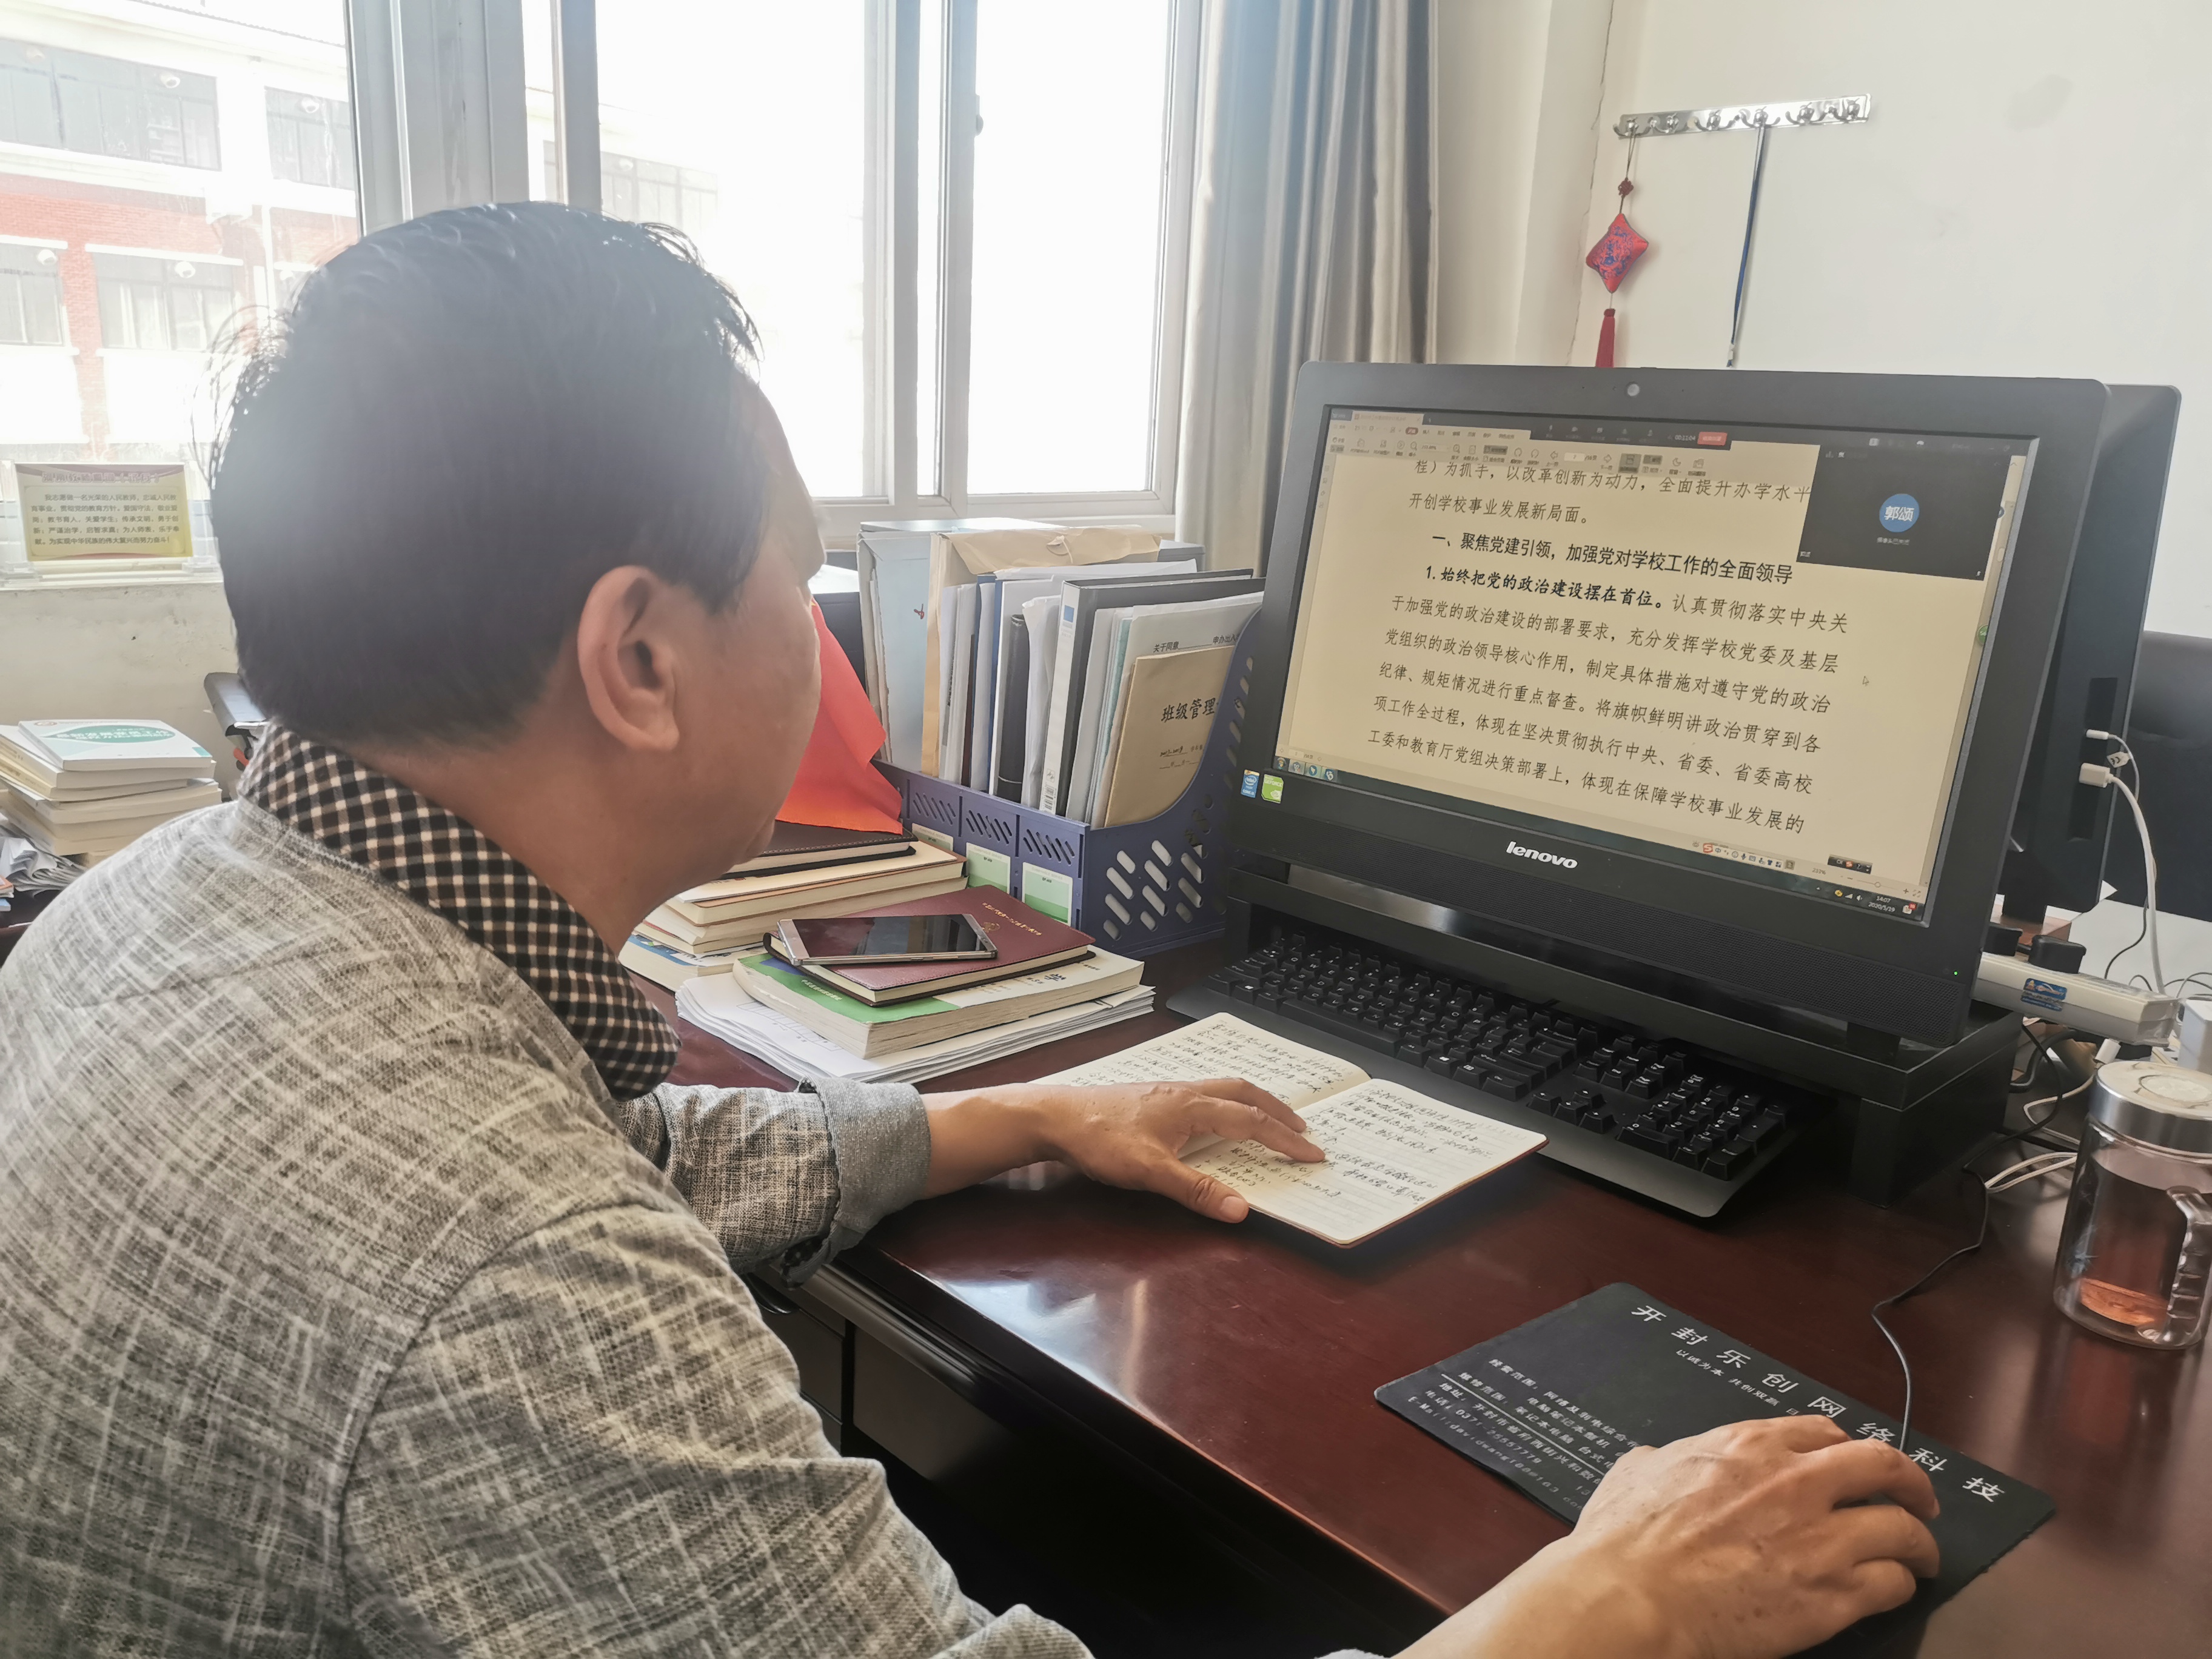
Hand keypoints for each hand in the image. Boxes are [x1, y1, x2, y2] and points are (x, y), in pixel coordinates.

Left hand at [920, 1078, 1323, 1219]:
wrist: (1053, 1116)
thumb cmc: (1098, 1139)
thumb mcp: (1149, 1171)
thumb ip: (1196, 1190)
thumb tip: (1240, 1209)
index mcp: (1192, 1106)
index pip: (1251, 1121)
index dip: (1285, 1139)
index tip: (1313, 1153)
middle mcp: (1185, 1092)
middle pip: (1243, 1092)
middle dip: (1277, 1110)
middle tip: (1302, 1128)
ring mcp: (1167, 1092)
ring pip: (1222, 1089)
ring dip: (1252, 1103)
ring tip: (1268, 1119)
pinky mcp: (1152, 1097)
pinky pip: (1203, 1093)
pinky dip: (1226, 1102)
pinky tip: (1214, 1117)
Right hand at [1400, 1415, 1939, 1658]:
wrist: (1632, 1599)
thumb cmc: (1623, 1543)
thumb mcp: (1636, 1472)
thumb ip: (1664, 1460)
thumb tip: (1661, 1462)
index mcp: (1748, 1446)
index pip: (1824, 1433)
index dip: (1847, 1450)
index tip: (1855, 1466)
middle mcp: (1796, 1482)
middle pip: (1883, 1466)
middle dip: (1911, 1483)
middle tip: (1919, 1501)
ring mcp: (1820, 1538)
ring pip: (1902, 1529)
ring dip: (1918, 1543)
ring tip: (1922, 1557)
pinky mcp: (1833, 1594)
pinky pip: (1892, 1583)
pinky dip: (1899, 1585)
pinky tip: (1894, 1591)